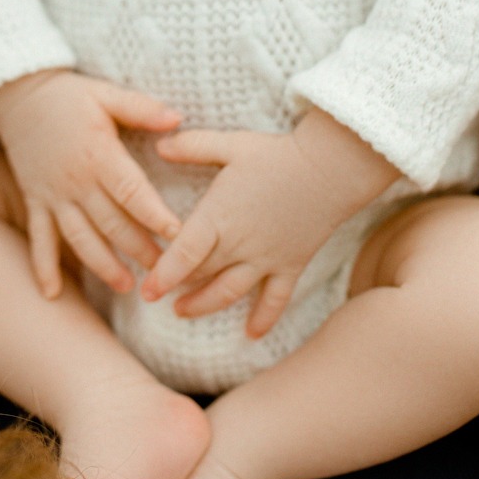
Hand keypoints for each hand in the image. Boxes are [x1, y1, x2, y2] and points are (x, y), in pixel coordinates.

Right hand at [0, 70, 182, 298]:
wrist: (18, 96)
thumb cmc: (68, 95)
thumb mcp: (106, 94)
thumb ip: (141, 108)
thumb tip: (177, 119)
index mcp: (98, 154)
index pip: (131, 192)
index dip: (154, 215)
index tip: (178, 235)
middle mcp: (75, 180)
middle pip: (111, 223)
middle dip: (139, 249)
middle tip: (165, 272)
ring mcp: (53, 195)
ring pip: (79, 238)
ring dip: (102, 265)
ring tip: (126, 286)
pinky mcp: (35, 201)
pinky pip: (38, 238)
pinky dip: (43, 267)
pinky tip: (51, 294)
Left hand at [142, 108, 397, 337]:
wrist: (332, 169)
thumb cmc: (278, 154)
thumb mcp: (231, 144)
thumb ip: (192, 146)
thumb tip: (157, 145)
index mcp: (219, 217)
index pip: (183, 254)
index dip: (163, 275)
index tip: (146, 291)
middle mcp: (239, 244)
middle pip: (201, 275)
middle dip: (177, 289)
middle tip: (157, 298)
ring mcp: (265, 259)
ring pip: (229, 293)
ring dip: (204, 306)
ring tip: (183, 312)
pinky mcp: (290, 265)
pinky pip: (275, 300)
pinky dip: (263, 319)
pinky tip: (251, 334)